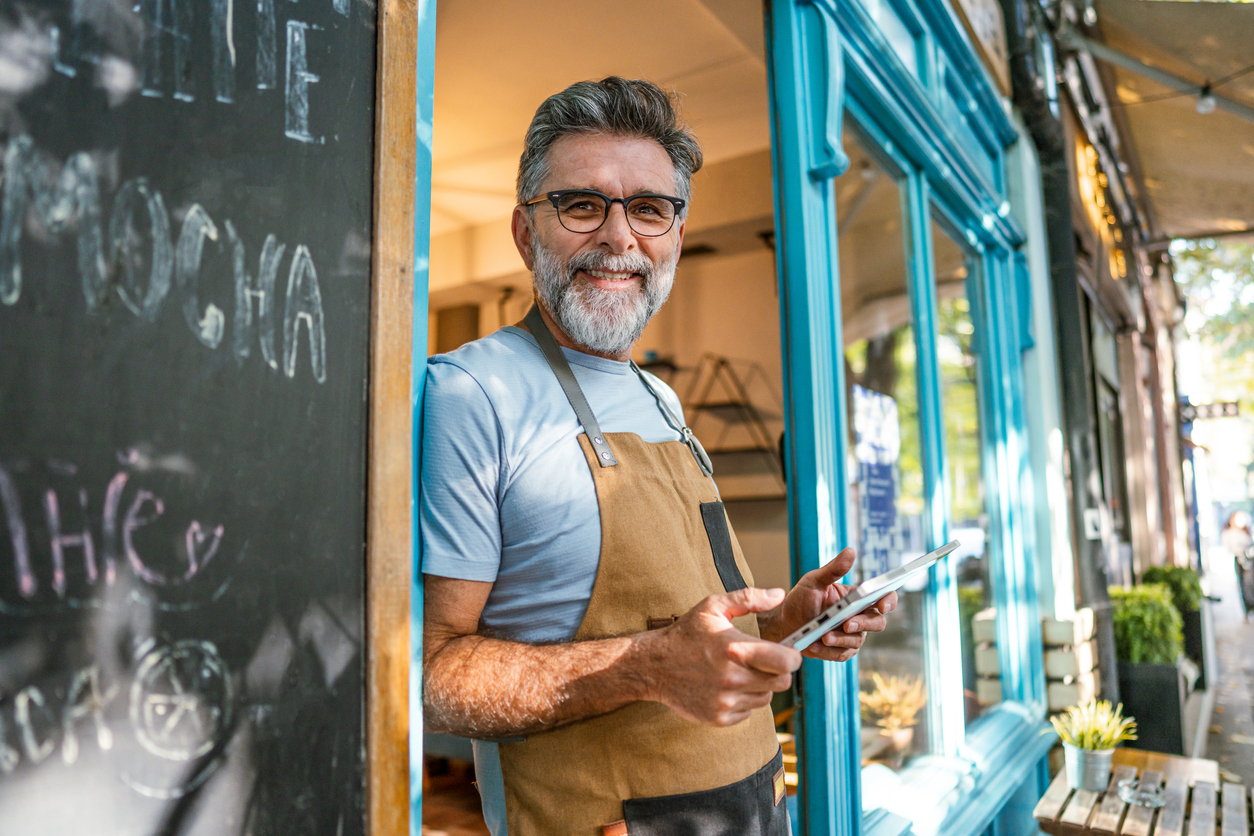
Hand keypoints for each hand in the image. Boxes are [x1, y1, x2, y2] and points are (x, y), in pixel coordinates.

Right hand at [641, 587, 802, 726]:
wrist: (653, 666)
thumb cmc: (686, 633)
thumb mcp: (713, 607)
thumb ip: (748, 598)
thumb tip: (779, 595)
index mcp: (735, 649)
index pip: (787, 662)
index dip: (792, 656)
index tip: (785, 651)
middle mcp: (732, 678)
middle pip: (782, 682)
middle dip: (778, 671)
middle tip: (763, 661)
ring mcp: (725, 701)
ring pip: (766, 698)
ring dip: (760, 686)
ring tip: (738, 671)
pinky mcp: (719, 718)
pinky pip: (748, 712)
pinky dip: (743, 700)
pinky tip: (726, 686)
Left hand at [759, 547, 897, 660]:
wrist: (784, 623)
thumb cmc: (801, 599)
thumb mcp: (814, 581)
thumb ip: (833, 569)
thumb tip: (851, 551)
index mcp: (857, 598)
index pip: (883, 597)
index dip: (889, 601)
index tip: (883, 605)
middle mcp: (859, 617)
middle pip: (877, 623)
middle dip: (864, 624)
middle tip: (847, 624)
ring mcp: (851, 636)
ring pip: (858, 641)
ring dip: (841, 639)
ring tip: (824, 636)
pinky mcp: (840, 651)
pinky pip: (842, 654)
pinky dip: (828, 651)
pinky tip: (815, 645)